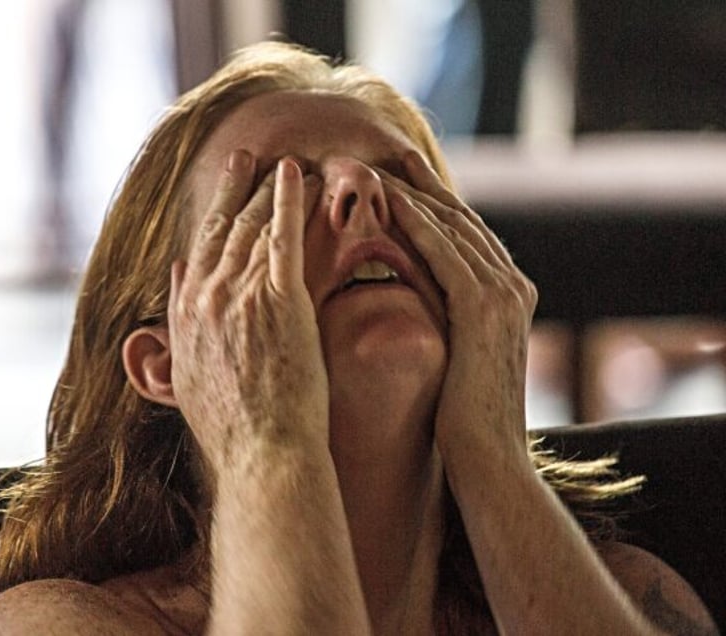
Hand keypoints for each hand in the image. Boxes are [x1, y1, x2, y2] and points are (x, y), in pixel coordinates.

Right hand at [168, 152, 327, 474]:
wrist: (261, 454)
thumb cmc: (234, 429)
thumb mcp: (189, 377)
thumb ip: (181, 322)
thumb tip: (177, 275)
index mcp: (187, 315)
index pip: (200, 251)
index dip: (213, 217)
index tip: (223, 192)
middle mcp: (206, 297)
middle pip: (223, 228)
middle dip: (235, 186)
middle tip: (246, 154)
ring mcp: (240, 296)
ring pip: (254, 226)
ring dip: (269, 189)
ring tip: (283, 161)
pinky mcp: (278, 300)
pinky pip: (281, 236)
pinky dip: (287, 200)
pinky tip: (295, 174)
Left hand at [379, 152, 536, 467]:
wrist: (489, 462)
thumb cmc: (463, 421)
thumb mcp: (457, 358)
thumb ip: (444, 320)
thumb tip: (413, 298)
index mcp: (508, 295)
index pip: (463, 234)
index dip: (429, 200)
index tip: (396, 175)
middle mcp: (512, 286)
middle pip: (459, 218)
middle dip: (419, 183)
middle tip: (382, 151)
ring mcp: (504, 293)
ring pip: (451, 225)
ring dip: (410, 191)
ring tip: (372, 164)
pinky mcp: (485, 307)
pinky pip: (443, 250)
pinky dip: (415, 220)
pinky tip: (386, 197)